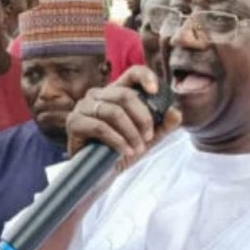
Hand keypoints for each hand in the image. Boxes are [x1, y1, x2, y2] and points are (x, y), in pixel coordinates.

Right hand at [66, 65, 180, 160]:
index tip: (156, 91)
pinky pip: (100, 127)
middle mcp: (98, 94)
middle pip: (125, 95)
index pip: (132, 73)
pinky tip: (126, 152)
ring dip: (131, 133)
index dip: (145, 77)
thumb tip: (176, 113)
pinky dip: (117, 141)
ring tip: (138, 149)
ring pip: (114, 112)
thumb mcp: (147, 139)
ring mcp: (83, 106)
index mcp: (116, 92)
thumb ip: (163, 126)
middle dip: (143, 118)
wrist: (99, 176)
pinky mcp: (74, 122)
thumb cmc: (121, 152)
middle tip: (148, 136)